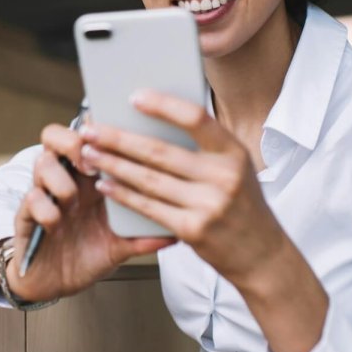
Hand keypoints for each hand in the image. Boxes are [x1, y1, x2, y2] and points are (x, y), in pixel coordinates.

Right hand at [5, 122, 174, 302]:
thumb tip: (177, 236)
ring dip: (60, 180)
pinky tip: (56, 224)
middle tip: (87, 163)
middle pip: (55, 136)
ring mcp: (44, 194)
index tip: (111, 134)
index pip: (86, 137)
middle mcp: (65, 180)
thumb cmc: (87, 255)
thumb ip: (144, 237)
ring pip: (42, 162)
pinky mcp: (26, 214)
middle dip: (71, 142)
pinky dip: (46, 209)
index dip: (94, 128)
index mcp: (88, 179)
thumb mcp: (121, 245)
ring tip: (72, 201)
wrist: (55, 285)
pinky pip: (31, 199)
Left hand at [78, 90, 287, 292]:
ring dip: (113, 164)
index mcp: (233, 152)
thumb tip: (153, 119)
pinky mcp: (193, 231)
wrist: (262, 255)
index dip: (163, 106)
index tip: (134, 96)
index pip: (195, 119)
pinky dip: (122, 194)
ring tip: (89, 153)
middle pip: (159, 151)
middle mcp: (223, 176)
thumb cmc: (241, 203)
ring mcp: (208, 205)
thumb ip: (203, 147)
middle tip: (90, 129)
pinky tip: (105, 184)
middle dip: (118, 139)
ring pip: (148, 179)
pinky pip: (148, 207)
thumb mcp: (234, 167)